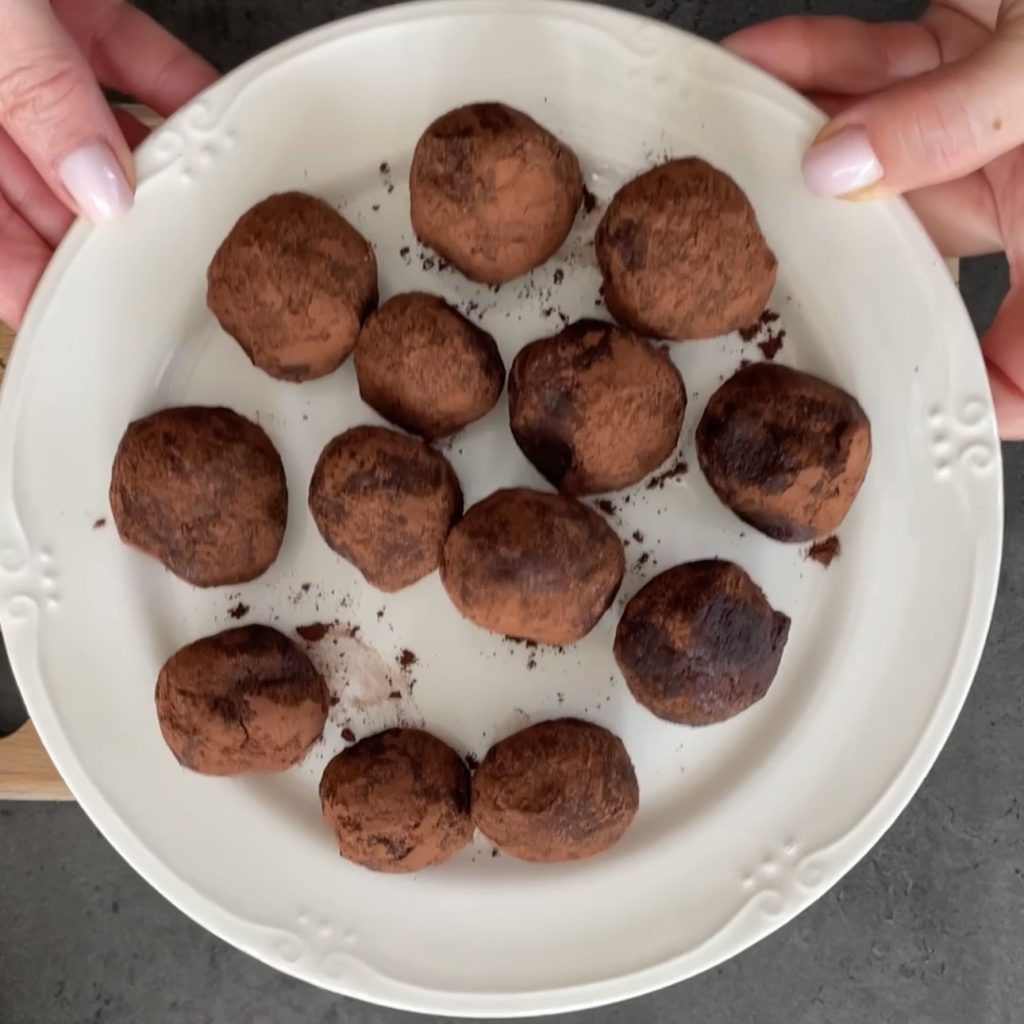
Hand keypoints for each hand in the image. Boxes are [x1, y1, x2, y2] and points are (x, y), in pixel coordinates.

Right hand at [0, 0, 216, 327]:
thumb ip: (33, 92)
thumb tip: (97, 184)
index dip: (26, 282)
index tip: (82, 324)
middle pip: (49, 192)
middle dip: (111, 234)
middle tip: (170, 274)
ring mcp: (31, 52)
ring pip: (99, 135)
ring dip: (156, 171)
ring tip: (203, 210)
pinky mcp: (74, 8)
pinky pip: (134, 65)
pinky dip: (176, 94)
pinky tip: (215, 125)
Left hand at [724, 2, 1023, 438]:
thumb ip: (951, 122)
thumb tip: (840, 170)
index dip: (996, 391)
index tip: (916, 414)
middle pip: (923, 244)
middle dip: (841, 241)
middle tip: (768, 261)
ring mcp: (994, 115)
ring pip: (881, 155)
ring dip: (807, 142)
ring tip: (739, 148)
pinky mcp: (961, 49)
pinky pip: (877, 74)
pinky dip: (817, 67)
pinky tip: (756, 69)